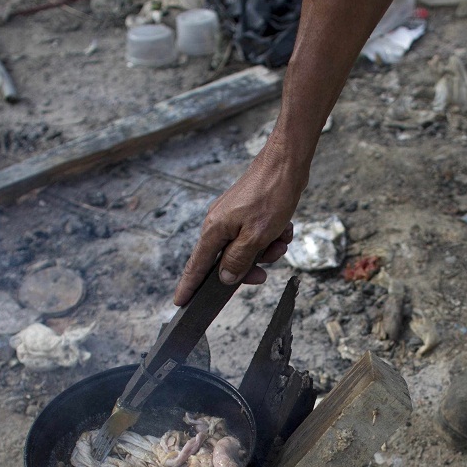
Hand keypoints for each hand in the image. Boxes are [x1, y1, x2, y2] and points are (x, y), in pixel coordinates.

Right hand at [174, 143, 305, 304]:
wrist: (286, 164)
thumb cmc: (270, 196)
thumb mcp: (256, 237)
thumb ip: (238, 261)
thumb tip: (224, 278)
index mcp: (214, 230)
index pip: (196, 266)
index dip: (189, 286)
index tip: (180, 302)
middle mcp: (218, 224)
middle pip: (227, 261)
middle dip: (249, 267)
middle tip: (264, 272)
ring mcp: (233, 217)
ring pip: (247, 249)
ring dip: (267, 250)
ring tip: (280, 239)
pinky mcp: (247, 212)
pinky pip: (258, 235)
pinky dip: (272, 236)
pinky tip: (284, 228)